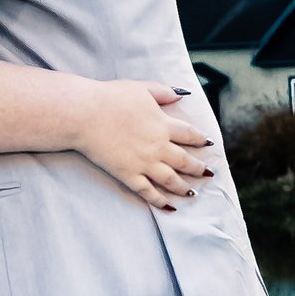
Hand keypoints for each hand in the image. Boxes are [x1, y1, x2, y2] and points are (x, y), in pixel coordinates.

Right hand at [75, 82, 215, 209]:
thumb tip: (181, 95)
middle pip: (185, 161)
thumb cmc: (111, 98)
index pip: (189, 134)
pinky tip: (169, 206)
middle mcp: (158, 146)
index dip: (200, 139)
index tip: (209, 144)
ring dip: (184, 187)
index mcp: (163, 124)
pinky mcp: (128, 175)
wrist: (85, 114)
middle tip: (208, 174)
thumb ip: (163, 92)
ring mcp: (144, 163)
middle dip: (199, 169)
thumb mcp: (142, 88)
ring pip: (171, 180)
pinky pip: (148, 192)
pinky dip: (160, 201)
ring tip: (193, 193)